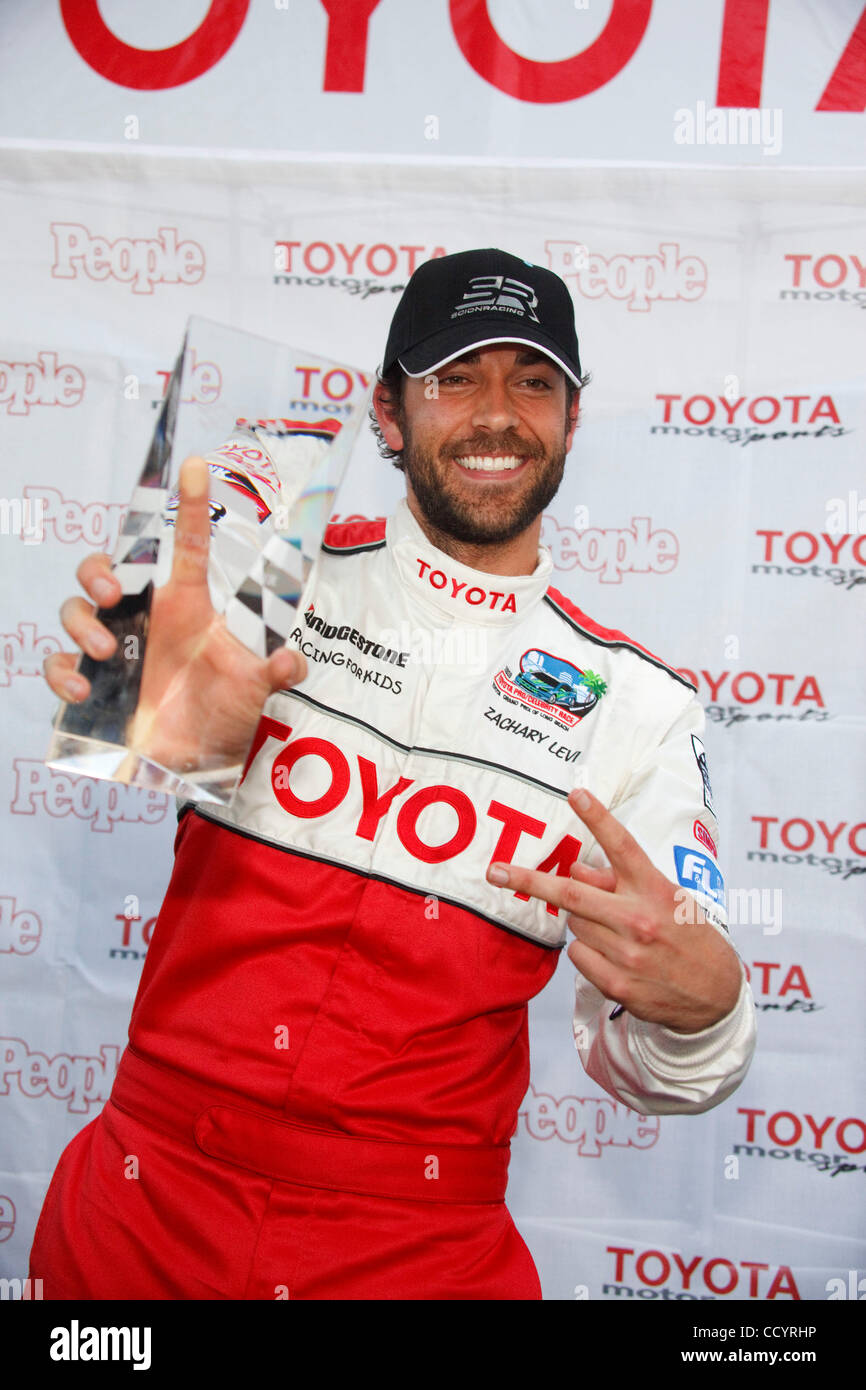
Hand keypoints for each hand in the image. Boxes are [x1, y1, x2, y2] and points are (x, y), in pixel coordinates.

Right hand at [44, 456, 306, 773]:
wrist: (201, 763)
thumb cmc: (227, 713)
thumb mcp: (257, 692)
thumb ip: (274, 672)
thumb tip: (292, 662)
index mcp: (187, 605)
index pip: (187, 544)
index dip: (190, 503)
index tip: (194, 466)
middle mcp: (146, 619)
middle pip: (104, 570)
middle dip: (96, 572)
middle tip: (112, 593)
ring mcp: (115, 650)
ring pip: (75, 611)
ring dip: (81, 625)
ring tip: (107, 654)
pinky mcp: (94, 685)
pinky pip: (58, 664)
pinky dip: (61, 671)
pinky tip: (81, 689)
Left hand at [486, 787, 741, 1033]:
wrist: (716, 994)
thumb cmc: (688, 935)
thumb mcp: (666, 898)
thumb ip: (620, 882)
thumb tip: (576, 868)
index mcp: (655, 890)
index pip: (624, 846)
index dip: (598, 817)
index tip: (576, 792)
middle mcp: (639, 918)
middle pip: (570, 893)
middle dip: (527, 879)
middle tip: (494, 870)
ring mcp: (627, 954)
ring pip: (573, 925)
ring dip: (583, 922)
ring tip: (617, 933)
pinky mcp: (617, 984)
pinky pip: (577, 957)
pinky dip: (587, 954)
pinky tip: (616, 958)